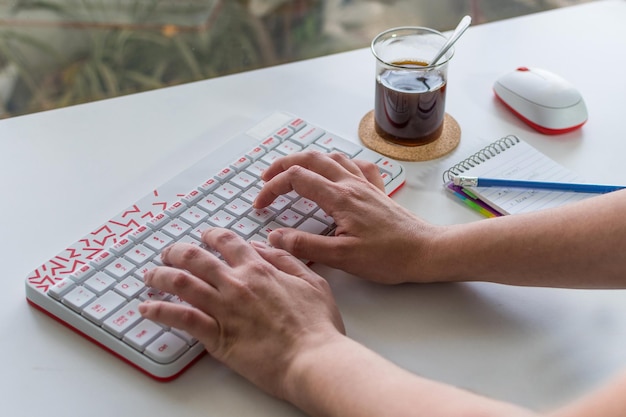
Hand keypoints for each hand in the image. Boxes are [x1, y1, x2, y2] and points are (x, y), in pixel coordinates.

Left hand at [139, 228, 344, 397]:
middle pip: (195, 258)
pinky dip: (159, 311)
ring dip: (160, 276)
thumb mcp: (312, 281)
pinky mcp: (216, 336)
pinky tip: (146, 309)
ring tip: (150, 276)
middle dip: (176, 252)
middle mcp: (237, 283)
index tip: (203, 236)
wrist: (314, 360)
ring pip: (181, 283)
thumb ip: (286, 259)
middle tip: (168, 253)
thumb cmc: (318, 326)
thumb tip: (265, 244)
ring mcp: (224, 309)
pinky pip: (180, 318)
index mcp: (259, 269)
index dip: (211, 235)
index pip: (227, 242)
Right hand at [254, 151, 440, 283]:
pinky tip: (338, 173)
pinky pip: (357, 166)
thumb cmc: (388, 257)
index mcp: (340, 197)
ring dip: (309, 160)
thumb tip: (275, 236)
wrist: (426, 252)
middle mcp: (351, 184)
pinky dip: (341, 164)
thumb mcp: (342, 257)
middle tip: (266, 178)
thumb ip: (305, 245)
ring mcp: (366, 185)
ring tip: (295, 172)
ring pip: (332, 158)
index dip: (272, 187)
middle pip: (311, 158)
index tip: (260, 204)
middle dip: (283, 164)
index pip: (296, 178)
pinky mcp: (377, 192)